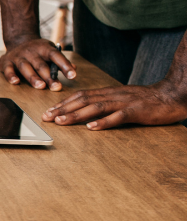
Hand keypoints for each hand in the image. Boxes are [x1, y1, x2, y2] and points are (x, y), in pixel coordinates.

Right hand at [0, 38, 76, 90]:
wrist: (18, 40)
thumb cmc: (38, 51)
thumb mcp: (50, 51)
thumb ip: (60, 61)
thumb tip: (74, 68)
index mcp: (44, 48)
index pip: (56, 56)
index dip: (64, 65)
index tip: (72, 76)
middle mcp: (31, 51)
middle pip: (41, 64)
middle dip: (49, 76)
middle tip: (56, 87)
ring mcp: (18, 56)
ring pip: (25, 67)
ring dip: (33, 77)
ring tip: (40, 86)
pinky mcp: (6, 61)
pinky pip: (8, 69)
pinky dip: (11, 76)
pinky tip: (16, 82)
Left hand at [41, 82, 186, 129]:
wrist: (174, 95)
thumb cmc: (147, 100)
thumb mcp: (122, 100)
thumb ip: (106, 104)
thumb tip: (86, 114)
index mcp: (110, 93)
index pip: (82, 96)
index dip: (64, 103)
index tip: (49, 111)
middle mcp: (114, 95)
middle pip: (84, 100)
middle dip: (63, 109)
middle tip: (47, 117)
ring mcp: (125, 102)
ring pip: (97, 107)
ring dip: (77, 115)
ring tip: (62, 121)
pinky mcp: (137, 111)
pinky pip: (119, 116)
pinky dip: (104, 122)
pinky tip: (92, 128)